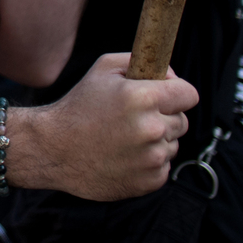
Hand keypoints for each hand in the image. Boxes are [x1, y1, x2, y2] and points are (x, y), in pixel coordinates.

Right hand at [13, 52, 197, 199]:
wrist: (52, 149)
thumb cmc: (77, 107)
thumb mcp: (101, 70)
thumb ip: (137, 62)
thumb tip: (169, 74)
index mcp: (143, 98)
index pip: (189, 93)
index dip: (178, 92)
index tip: (167, 96)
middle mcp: (152, 128)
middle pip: (182, 120)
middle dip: (164, 117)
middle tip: (134, 118)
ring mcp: (153, 157)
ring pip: (172, 145)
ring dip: (155, 141)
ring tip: (124, 139)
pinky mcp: (150, 180)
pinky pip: (163, 167)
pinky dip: (148, 162)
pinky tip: (123, 156)